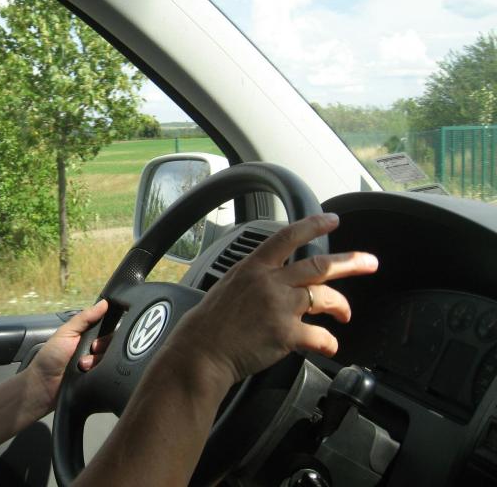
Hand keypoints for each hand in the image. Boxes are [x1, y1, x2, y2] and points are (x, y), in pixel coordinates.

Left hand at [27, 299, 109, 413]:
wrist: (43, 385)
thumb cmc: (50, 356)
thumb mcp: (66, 332)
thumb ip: (85, 317)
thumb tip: (104, 303)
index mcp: (86, 335)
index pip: (106, 328)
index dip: (107, 329)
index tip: (100, 333)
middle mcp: (93, 349)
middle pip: (112, 343)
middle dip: (102, 345)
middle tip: (91, 348)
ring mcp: (96, 366)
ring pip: (111, 359)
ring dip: (98, 361)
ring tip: (83, 365)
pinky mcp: (98, 379)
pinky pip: (110, 373)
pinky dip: (102, 373)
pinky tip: (91, 373)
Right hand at [172, 213, 377, 385]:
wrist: (201, 351)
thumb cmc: (210, 324)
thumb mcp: (229, 285)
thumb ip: (255, 278)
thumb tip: (275, 278)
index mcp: (254, 267)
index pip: (287, 237)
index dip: (313, 225)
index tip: (331, 220)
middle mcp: (269, 282)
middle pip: (319, 265)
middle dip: (350, 261)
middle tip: (369, 262)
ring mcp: (279, 307)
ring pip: (324, 298)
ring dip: (341, 306)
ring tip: (346, 315)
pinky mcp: (285, 333)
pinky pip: (319, 336)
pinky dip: (329, 342)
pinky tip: (330, 346)